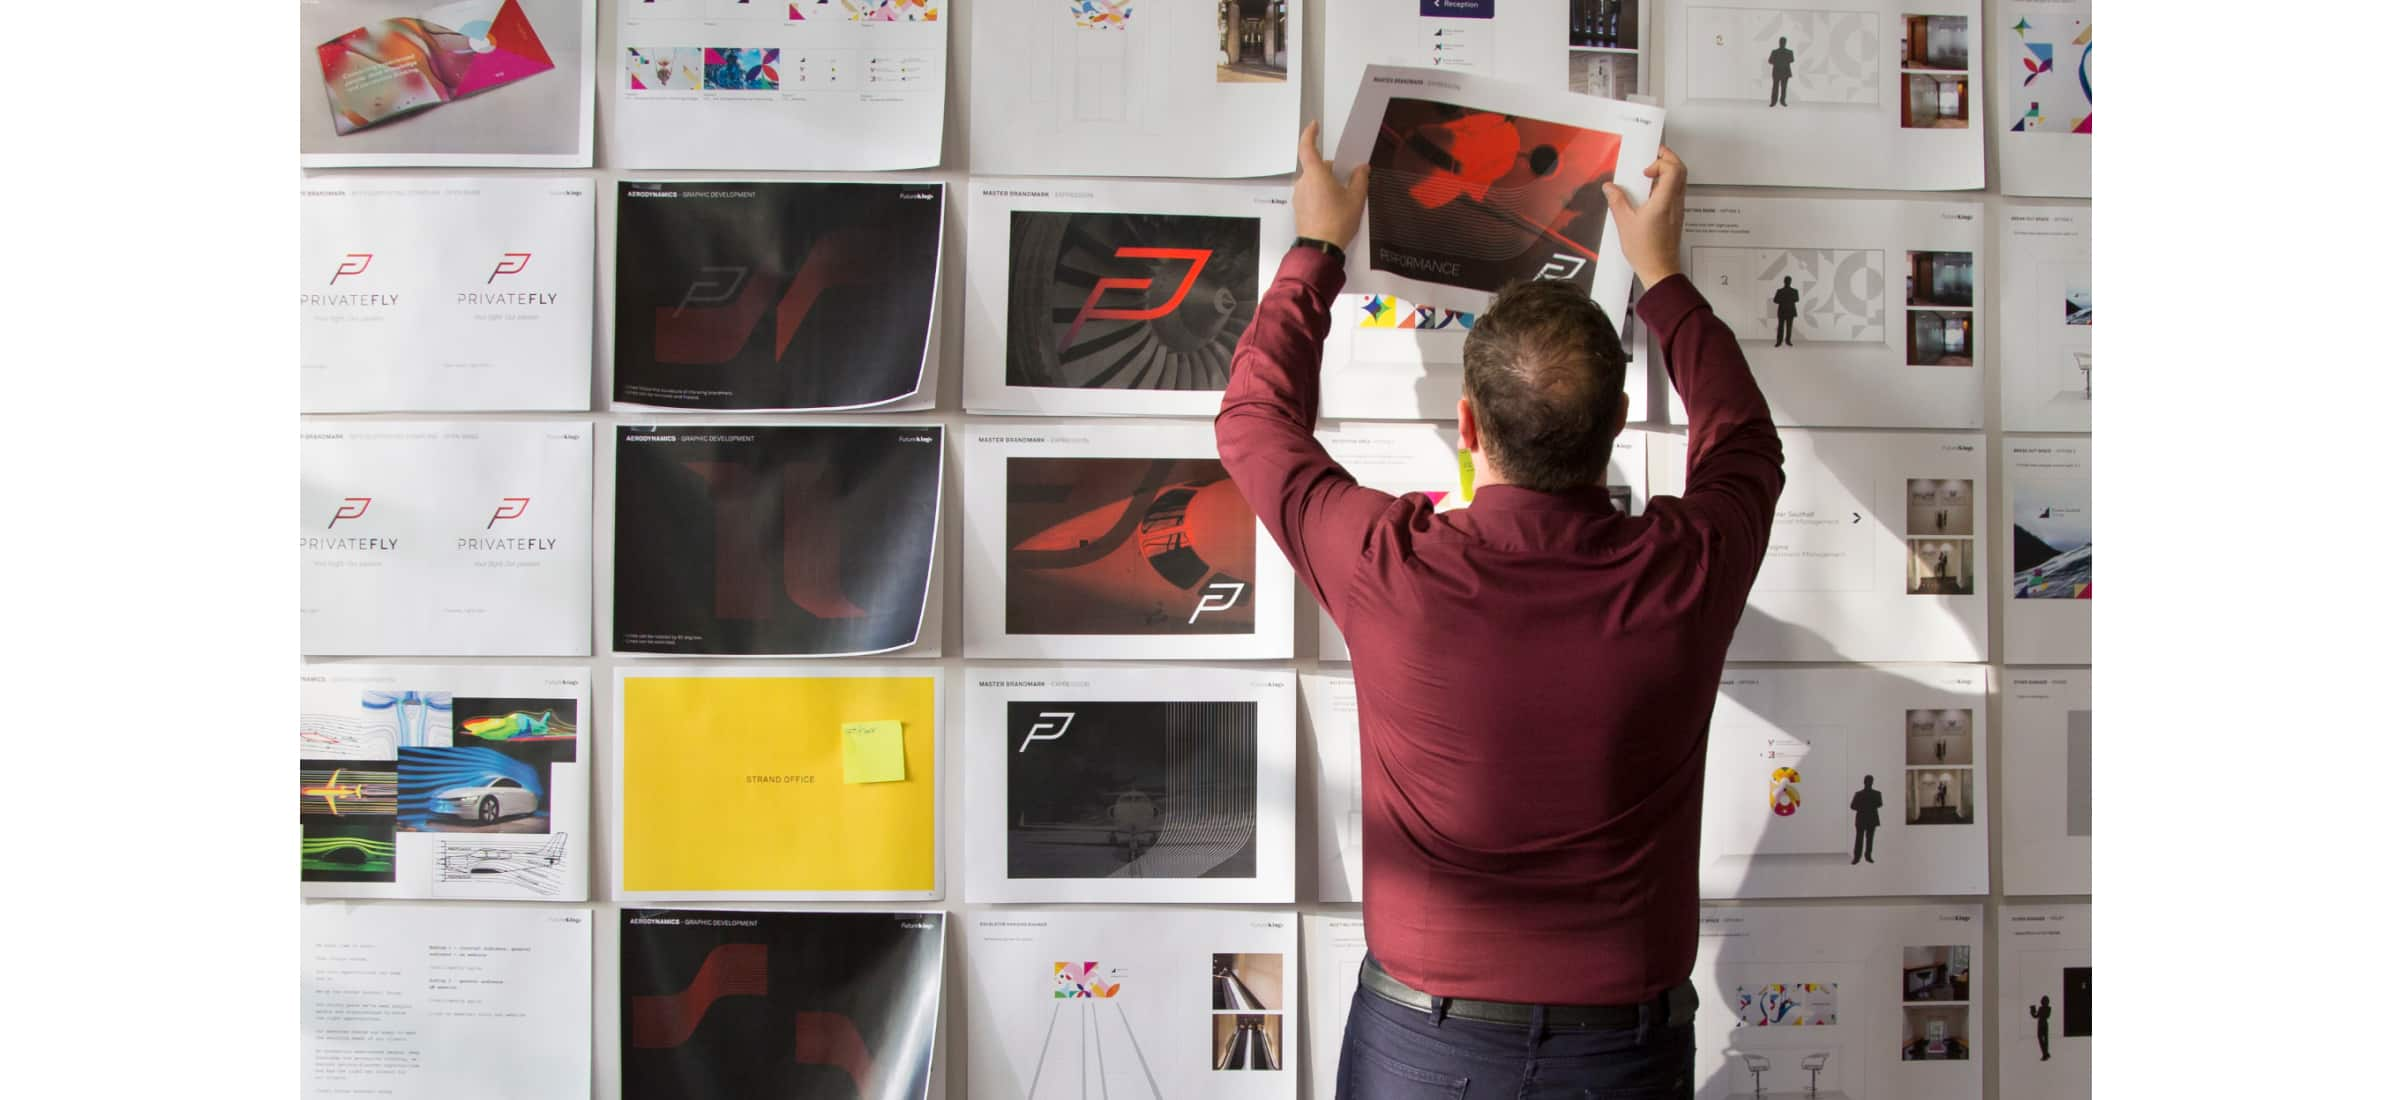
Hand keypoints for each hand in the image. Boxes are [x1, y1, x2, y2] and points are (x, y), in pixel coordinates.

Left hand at [1293, 120, 1369, 249]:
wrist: (1321, 248)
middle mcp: (1303, 182)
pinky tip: (1334, 209)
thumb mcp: (1356, 198)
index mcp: (1315, 173)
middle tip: (1349, 179)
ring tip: (1344, 199)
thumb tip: (1362, 168)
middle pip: (1316, 168)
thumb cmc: (1338, 221)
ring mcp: (1299, 196)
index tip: (1314, 126)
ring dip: (1327, 185)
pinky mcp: (1299, 209)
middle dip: (1331, 170)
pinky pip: (1311, 195)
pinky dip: (1321, 196)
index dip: (1310, 134)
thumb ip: (1360, 179)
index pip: (1307, 147)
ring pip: (1314, 182)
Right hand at [1602, 145, 1687, 287]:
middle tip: (1653, 156)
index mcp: (1664, 201)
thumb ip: (1617, 201)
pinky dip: (1666, 185)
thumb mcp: (1624, 223)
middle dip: (1668, 158)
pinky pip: (1676, 192)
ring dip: (1668, 171)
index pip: (1673, 169)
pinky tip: (1650, 193)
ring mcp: (1678, 209)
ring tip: (1650, 174)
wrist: (1659, 270)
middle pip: (1681, 170)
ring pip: (1680, 180)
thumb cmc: (1646, 251)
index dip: (1660, 162)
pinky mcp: (1676, 216)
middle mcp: (1675, 203)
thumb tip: (1610, 188)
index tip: (1645, 170)